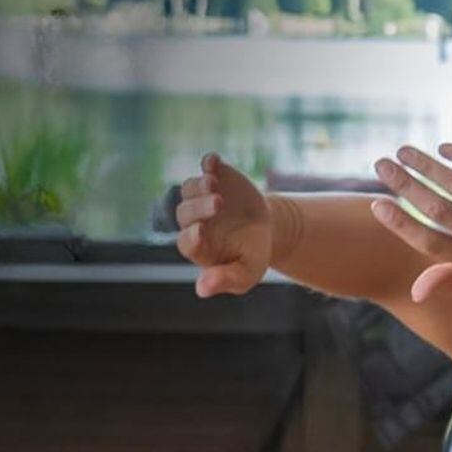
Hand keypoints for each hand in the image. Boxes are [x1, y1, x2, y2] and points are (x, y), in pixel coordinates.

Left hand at [176, 153, 276, 297]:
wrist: (266, 227)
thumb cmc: (252, 255)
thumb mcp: (246, 273)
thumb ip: (227, 280)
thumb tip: (202, 290)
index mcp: (198, 246)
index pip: (186, 242)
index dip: (191, 236)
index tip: (201, 231)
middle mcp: (193, 220)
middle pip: (185, 213)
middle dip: (199, 207)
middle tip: (218, 203)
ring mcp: (201, 196)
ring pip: (189, 189)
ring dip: (199, 184)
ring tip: (214, 183)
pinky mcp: (216, 177)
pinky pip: (206, 168)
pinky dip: (208, 163)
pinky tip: (214, 162)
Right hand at [370, 143, 451, 302]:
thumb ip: (451, 279)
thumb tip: (414, 292)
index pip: (430, 243)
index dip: (401, 224)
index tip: (378, 204)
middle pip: (438, 209)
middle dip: (405, 185)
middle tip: (381, 165)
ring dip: (428, 166)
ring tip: (405, 152)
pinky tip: (443, 148)